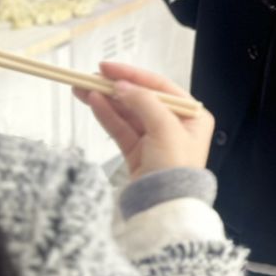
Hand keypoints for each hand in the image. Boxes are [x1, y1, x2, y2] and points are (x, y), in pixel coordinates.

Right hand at [74, 61, 213, 179]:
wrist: (165, 207)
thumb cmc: (176, 169)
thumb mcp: (165, 127)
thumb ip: (144, 102)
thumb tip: (123, 85)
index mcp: (192, 116)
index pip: (160, 87)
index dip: (133, 75)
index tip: (109, 67)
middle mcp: (175, 125)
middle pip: (141, 98)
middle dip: (115, 87)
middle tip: (91, 77)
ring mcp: (155, 140)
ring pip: (127, 113)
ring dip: (106, 100)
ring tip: (83, 89)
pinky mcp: (138, 153)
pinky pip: (120, 129)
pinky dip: (107, 116)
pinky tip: (93, 103)